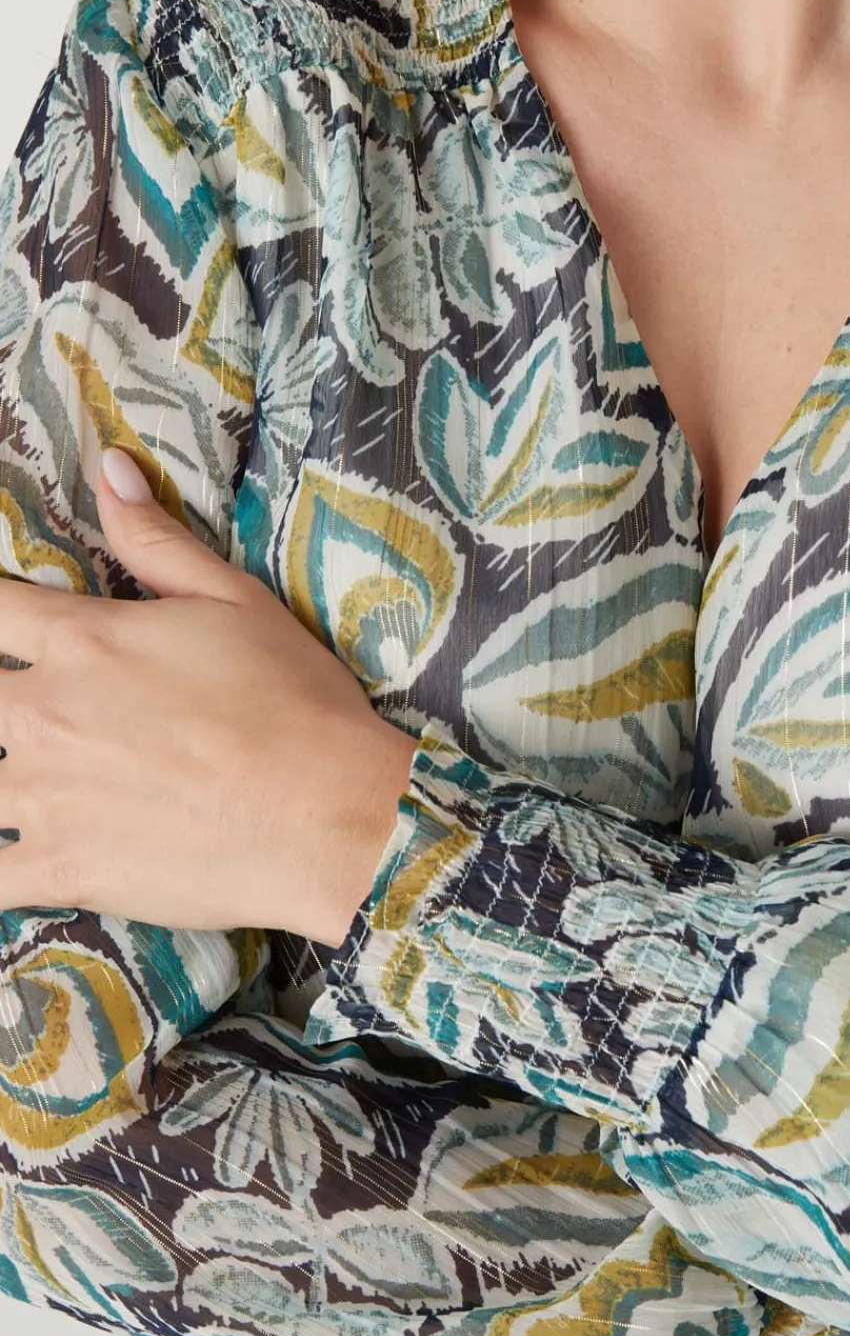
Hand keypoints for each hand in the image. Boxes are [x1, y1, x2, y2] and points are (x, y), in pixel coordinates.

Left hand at [0, 446, 416, 943]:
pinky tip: (20, 854)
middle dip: (1, 697)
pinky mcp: (62, 868)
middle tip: (35, 708)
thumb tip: (107, 467)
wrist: (331, 815)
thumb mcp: (235, 601)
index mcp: (84, 643)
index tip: (5, 615)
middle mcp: (46, 714)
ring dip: (4, 777)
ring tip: (43, 776)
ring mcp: (45, 798)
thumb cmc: (296, 702)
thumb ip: (156, 539)